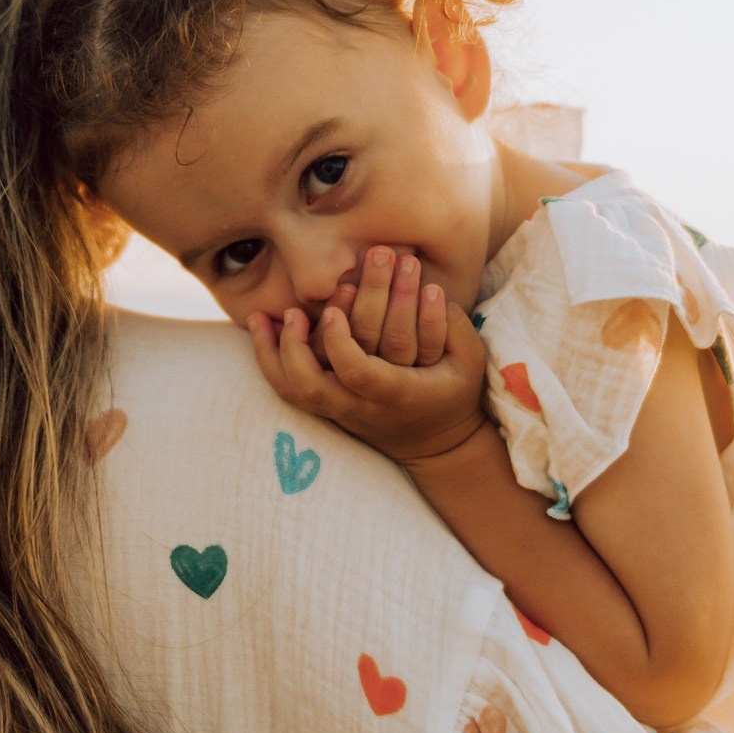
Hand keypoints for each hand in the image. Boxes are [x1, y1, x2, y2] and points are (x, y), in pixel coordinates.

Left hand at [249, 246, 488, 463]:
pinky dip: (271, 360)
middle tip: (292, 310)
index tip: (332, 310)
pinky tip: (264, 329)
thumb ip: (454, 326)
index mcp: (396, 393)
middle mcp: (361, 407)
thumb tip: (430, 290)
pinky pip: (288, 389)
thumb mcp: (469, 362)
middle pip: (313, 386)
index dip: (339, 343)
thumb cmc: (454, 393)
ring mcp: (340, 411)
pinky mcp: (328, 407)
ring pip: (292, 392)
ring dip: (273, 354)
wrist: (436, 442)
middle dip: (296, 346)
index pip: (357, 373)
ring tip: (264, 316)